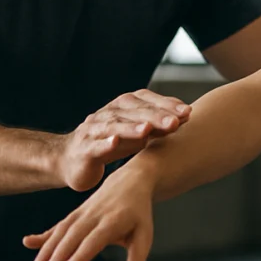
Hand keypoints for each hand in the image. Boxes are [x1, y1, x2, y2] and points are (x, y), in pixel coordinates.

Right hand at [23, 171, 155, 260]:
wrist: (130, 182)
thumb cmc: (138, 213)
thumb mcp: (144, 234)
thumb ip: (138, 258)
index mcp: (113, 221)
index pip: (94, 241)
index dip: (79, 255)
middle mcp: (95, 216)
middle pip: (74, 236)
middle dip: (58, 253)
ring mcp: (83, 213)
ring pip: (62, 231)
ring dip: (47, 248)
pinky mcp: (75, 213)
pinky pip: (58, 224)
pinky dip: (43, 234)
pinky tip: (28, 242)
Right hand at [55, 90, 190, 191]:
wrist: (73, 160)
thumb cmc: (111, 144)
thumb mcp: (137, 135)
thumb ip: (158, 125)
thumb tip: (185, 116)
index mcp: (121, 107)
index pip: (144, 100)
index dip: (165, 104)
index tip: (187, 112)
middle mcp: (107, 114)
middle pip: (132, 111)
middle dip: (155, 115)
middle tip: (175, 122)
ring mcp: (92, 130)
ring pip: (112, 125)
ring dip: (131, 127)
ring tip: (147, 130)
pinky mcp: (83, 150)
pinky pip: (93, 145)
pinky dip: (103, 143)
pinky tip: (114, 142)